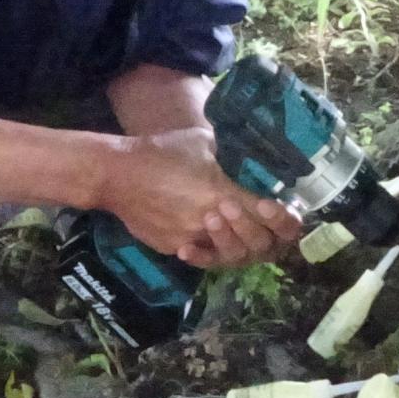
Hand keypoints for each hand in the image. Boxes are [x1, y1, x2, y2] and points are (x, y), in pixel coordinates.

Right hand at [101, 129, 301, 269]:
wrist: (116, 174)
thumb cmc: (160, 151)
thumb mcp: (203, 141)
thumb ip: (231, 152)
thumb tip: (252, 156)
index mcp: (221, 192)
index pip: (266, 214)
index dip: (282, 218)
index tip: (283, 210)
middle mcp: (210, 221)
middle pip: (253, 243)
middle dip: (266, 234)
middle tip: (263, 220)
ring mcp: (191, 238)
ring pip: (229, 256)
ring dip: (239, 244)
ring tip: (236, 228)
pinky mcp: (173, 246)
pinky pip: (202, 255)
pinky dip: (211, 250)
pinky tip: (211, 239)